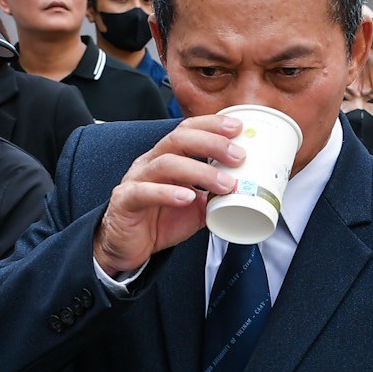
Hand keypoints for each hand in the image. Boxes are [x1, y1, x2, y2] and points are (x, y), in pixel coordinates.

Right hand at [95, 115, 247, 278]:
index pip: (187, 130)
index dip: (211, 125)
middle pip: (179, 139)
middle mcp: (151, 162)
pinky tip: (187, 197)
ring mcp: (136, 180)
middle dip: (212, 143)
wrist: (127, 246)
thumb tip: (247, 190)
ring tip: (225, 184)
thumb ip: (215, 195)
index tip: (238, 128)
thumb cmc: (158, 221)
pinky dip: (168, 193)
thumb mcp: (195, 206)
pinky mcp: (125, 201)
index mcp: (166, 157)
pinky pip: (145, 192)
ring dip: (201, 171)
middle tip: (238, 156)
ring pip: (167, 164)